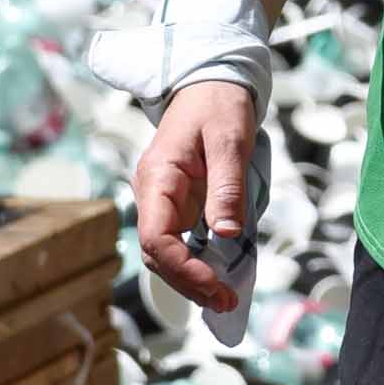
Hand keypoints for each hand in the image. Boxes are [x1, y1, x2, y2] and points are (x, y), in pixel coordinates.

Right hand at [134, 83, 260, 311]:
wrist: (210, 82)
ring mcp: (165, 201)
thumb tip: (226, 233)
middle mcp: (154, 194)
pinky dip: (197, 265)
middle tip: (227, 301)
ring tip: (226, 299)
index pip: (155, 237)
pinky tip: (219, 280)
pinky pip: (181, 243)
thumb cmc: (218, 104)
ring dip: (192, 279)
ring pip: (166, 253)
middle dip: (189, 282)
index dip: (182, 267)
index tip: (214, 283)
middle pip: (158, 253)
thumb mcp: (229, 139)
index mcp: (157, 176)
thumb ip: (227, 186)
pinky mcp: (179, 205)